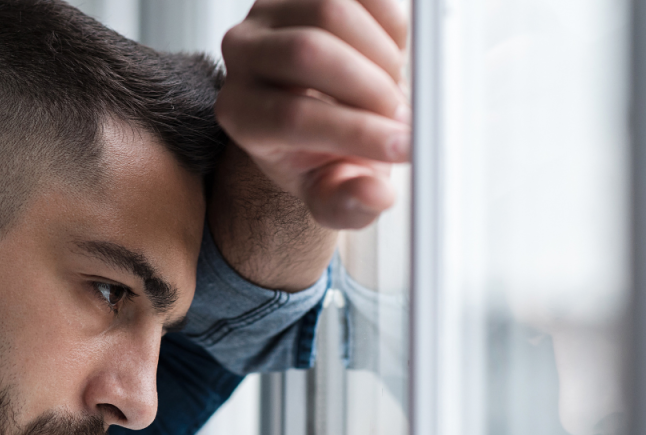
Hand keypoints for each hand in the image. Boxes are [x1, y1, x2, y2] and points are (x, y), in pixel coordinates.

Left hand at [216, 0, 409, 229]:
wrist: (323, 110)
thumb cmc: (322, 152)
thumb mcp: (333, 194)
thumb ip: (348, 205)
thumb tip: (371, 194)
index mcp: (241, 113)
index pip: (291, 117)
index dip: (356, 132)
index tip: (404, 146)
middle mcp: (242, 55)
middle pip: (309, 51)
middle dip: (372, 87)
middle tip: (404, 118)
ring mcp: (270, 12)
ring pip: (333, 10)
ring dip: (383, 54)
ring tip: (393, 90)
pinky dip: (389, 23)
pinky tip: (391, 56)